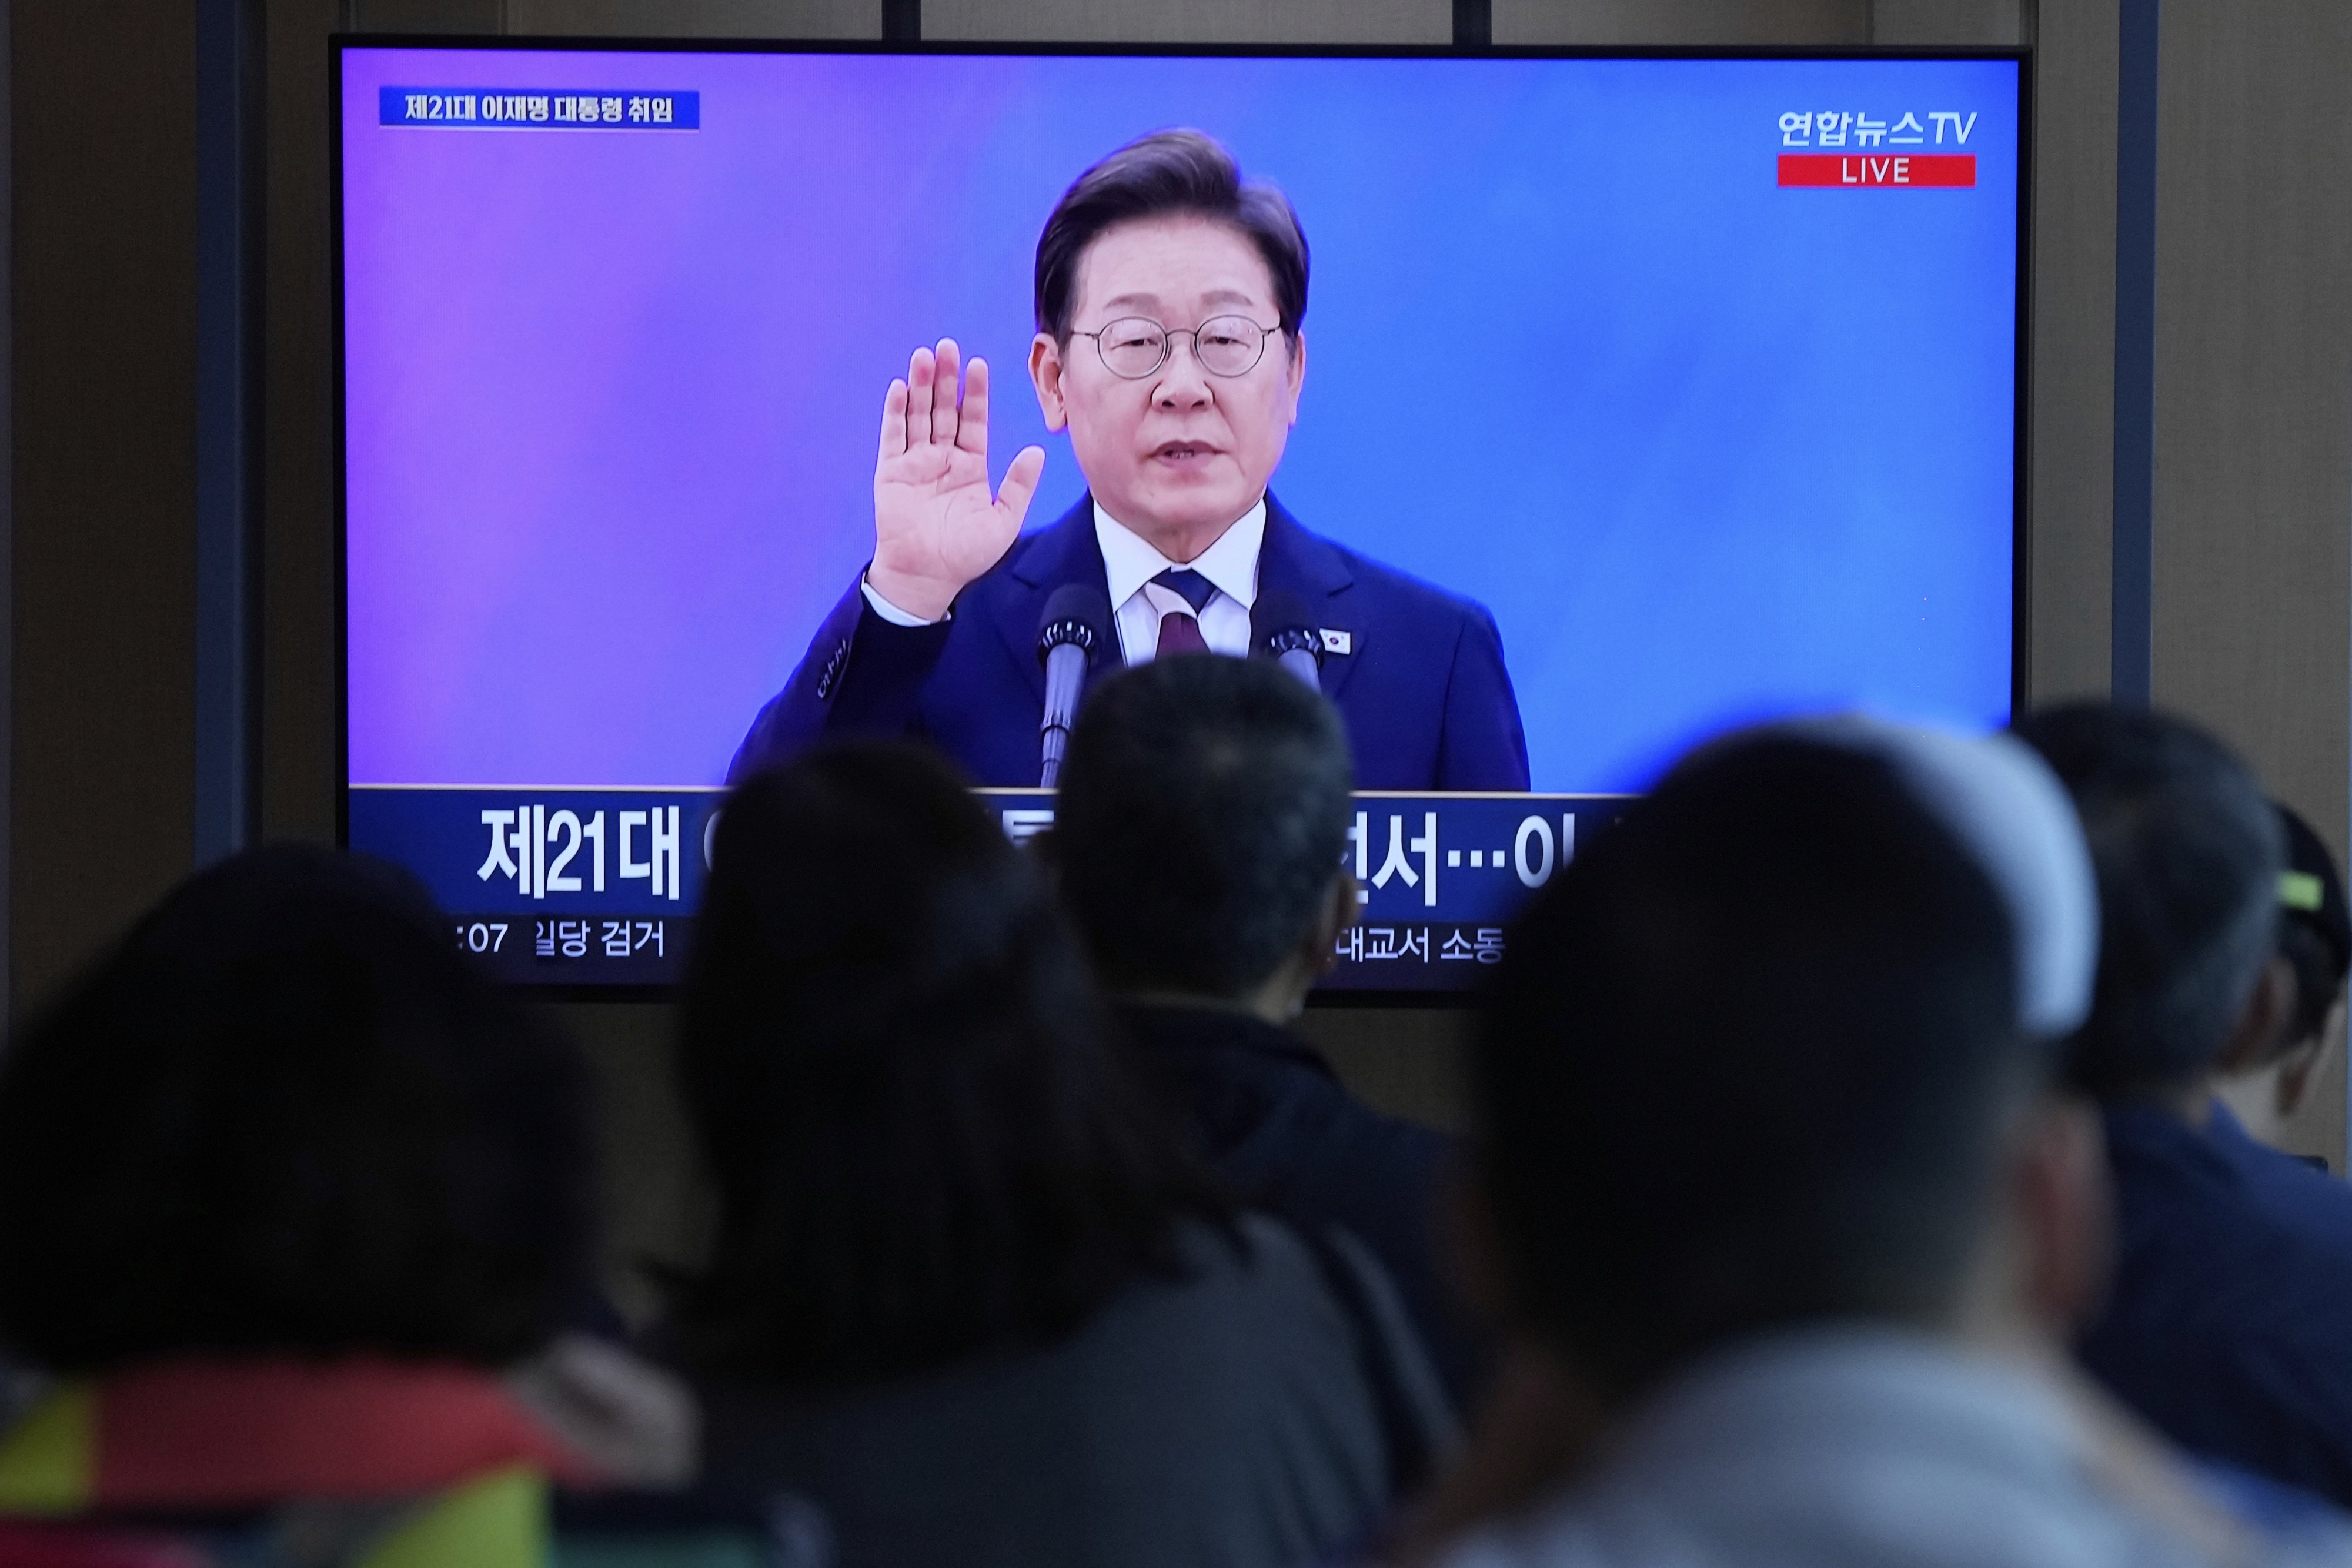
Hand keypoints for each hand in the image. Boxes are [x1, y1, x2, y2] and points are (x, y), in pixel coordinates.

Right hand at [867, 339, 1046, 620]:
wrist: (928, 577)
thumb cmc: (966, 555)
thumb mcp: (1003, 520)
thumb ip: (1019, 485)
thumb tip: (1037, 452)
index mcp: (970, 465)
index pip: (973, 420)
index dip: (975, 393)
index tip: (978, 365)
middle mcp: (942, 458)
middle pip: (944, 409)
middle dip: (946, 378)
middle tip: (948, 347)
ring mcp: (915, 463)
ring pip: (918, 415)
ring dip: (920, 386)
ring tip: (924, 356)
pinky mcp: (891, 472)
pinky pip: (893, 437)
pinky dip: (895, 413)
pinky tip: (899, 388)